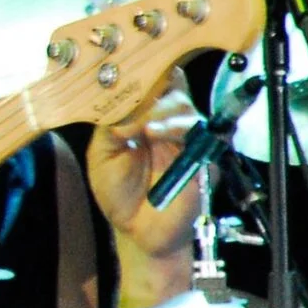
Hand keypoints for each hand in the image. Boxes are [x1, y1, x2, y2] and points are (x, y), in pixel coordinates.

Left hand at [87, 68, 201, 263]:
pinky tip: (159, 136)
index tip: (124, 76)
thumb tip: (124, 109)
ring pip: (188, 109)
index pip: (154, 84)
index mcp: (145, 118)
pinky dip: (180, 132)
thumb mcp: (102, 154)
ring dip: (165, 113)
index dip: (143, 76)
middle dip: (154, 94)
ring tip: (145, 129)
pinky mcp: (205, 160)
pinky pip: (204, 136)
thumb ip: (110, 125)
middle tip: (134, 108)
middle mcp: (170, 124)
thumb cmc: (119, 191)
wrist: (137, 231)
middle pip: (174, 90)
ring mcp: (189, 141)